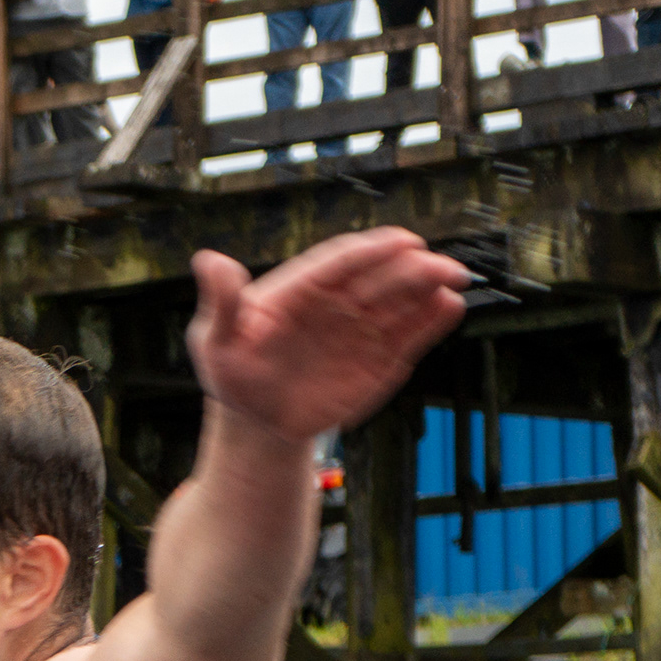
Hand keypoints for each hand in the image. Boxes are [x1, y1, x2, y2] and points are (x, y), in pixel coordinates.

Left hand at [187, 229, 471, 447]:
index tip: (403, 242)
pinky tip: (449, 309)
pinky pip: (409, 335)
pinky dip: (430, 323)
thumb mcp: (215, 340)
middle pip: (381, 277)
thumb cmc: (233, 373)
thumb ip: (222, 303)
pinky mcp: (380, 355)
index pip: (341, 262)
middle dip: (413, 269)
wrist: (257, 419)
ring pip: (401, 302)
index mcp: (302, 288)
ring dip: (429, 290)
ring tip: (452, 284)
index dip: (372, 251)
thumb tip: (208, 261)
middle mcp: (339, 301)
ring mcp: (362, 327)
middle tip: (442, 268)